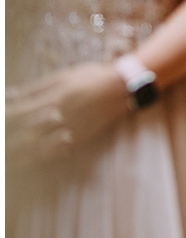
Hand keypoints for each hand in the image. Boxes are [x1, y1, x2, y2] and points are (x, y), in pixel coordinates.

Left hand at [6, 62, 129, 167]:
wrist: (122, 87)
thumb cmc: (91, 77)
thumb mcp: (61, 77)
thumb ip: (35, 89)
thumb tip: (10, 96)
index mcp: (50, 98)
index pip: (17, 113)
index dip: (5, 119)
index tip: (1, 122)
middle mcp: (58, 116)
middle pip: (25, 134)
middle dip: (10, 140)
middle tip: (5, 144)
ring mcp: (70, 129)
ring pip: (40, 147)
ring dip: (23, 154)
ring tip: (13, 160)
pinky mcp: (81, 137)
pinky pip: (59, 151)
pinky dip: (44, 156)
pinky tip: (34, 159)